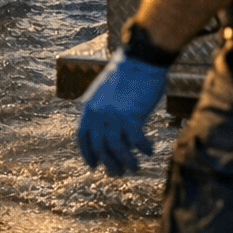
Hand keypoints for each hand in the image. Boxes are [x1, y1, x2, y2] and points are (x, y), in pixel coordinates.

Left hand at [76, 52, 168, 175]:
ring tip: (135, 168)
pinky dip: (143, 148)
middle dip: (108, 163)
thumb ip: (105, 112)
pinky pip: (135, 140)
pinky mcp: (130, 115)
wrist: (141, 60)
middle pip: (99, 147)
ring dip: (126, 162)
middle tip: (119, 172)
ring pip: (116, 149)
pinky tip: (150, 151)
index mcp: (88, 107)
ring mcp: (113, 115)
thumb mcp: (107, 94)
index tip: (94, 166)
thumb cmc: (128, 75)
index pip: (82, 136)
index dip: (87, 153)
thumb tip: (113, 136)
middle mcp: (97, 113)